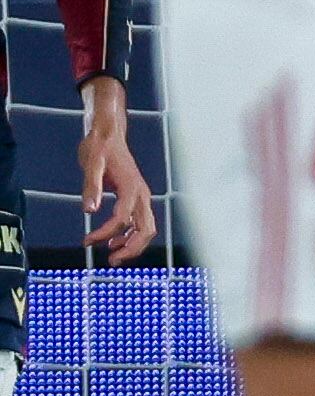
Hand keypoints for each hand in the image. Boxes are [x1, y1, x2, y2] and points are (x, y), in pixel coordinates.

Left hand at [76, 74, 153, 261]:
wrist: (109, 133)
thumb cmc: (99, 147)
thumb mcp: (91, 164)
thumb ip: (91, 187)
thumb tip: (89, 211)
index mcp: (131, 187)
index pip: (122, 218)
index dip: (105, 233)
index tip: (86, 241)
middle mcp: (142, 194)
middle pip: (146, 229)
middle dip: (131, 248)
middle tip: (111, 262)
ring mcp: (142, 196)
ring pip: (147, 228)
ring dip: (132, 244)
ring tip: (112, 256)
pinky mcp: (137, 197)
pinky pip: (140, 222)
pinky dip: (130, 234)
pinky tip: (113, 240)